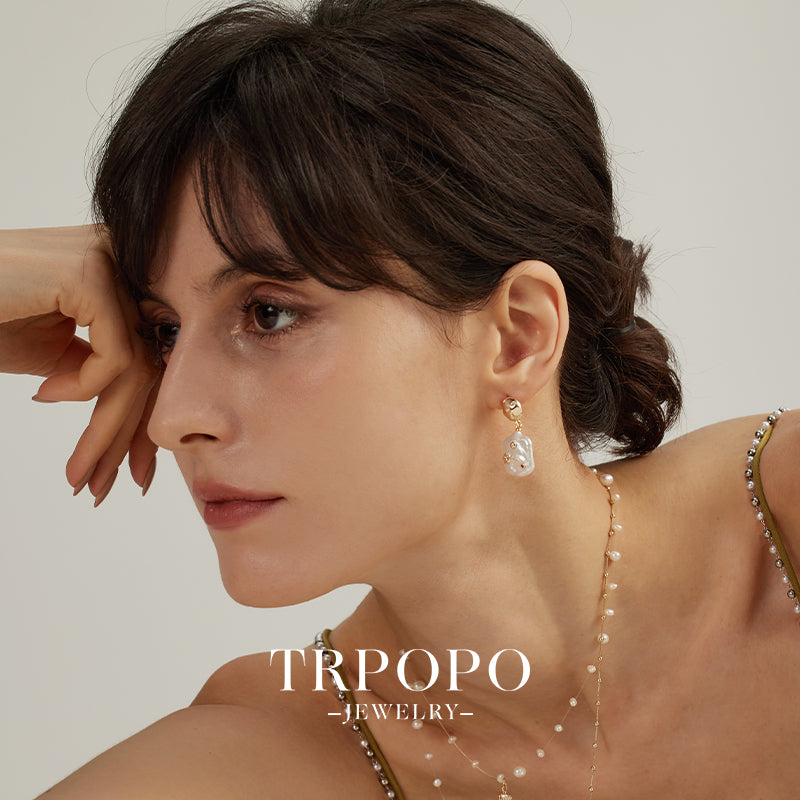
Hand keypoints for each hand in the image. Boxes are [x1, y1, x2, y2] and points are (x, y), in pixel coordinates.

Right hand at [0, 225, 158, 502]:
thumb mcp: (57, 357)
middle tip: (107, 487)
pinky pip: (117, 355)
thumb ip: (103, 373)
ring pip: (137, 366)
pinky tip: (44, 392)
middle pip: (149, 362)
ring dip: (106, 430)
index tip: (133, 473)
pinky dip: (85, 388)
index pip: (151, 355)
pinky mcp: (89, 273)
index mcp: (120, 278)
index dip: (142, 419)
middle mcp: (124, 261)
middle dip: (128, 436)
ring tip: (78, 470)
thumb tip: (145, 415)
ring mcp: (109, 261)